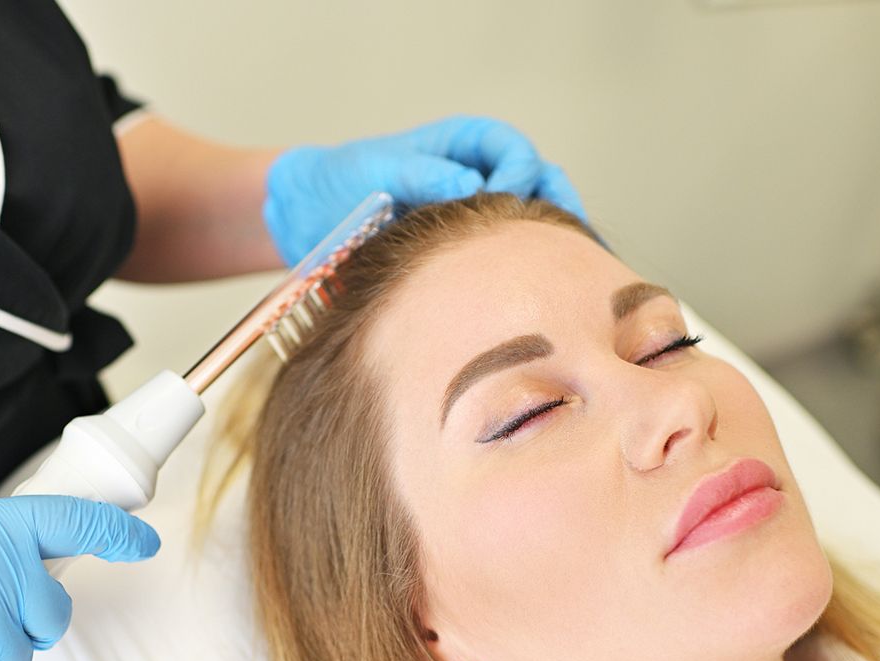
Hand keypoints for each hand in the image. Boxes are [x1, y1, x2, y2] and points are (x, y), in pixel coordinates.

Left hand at [263, 115, 587, 264]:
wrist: (313, 218)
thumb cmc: (344, 181)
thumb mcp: (378, 169)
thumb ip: (423, 173)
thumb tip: (472, 185)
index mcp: (466, 144)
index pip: (515, 152)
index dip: (518, 174)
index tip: (504, 203)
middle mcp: (483, 175)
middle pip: (542, 185)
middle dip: (558, 211)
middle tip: (566, 245)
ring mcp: (483, 214)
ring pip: (534, 224)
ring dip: (547, 246)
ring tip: (560, 276)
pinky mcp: (473, 252)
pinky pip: (509, 258)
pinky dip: (522, 272)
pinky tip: (528, 297)